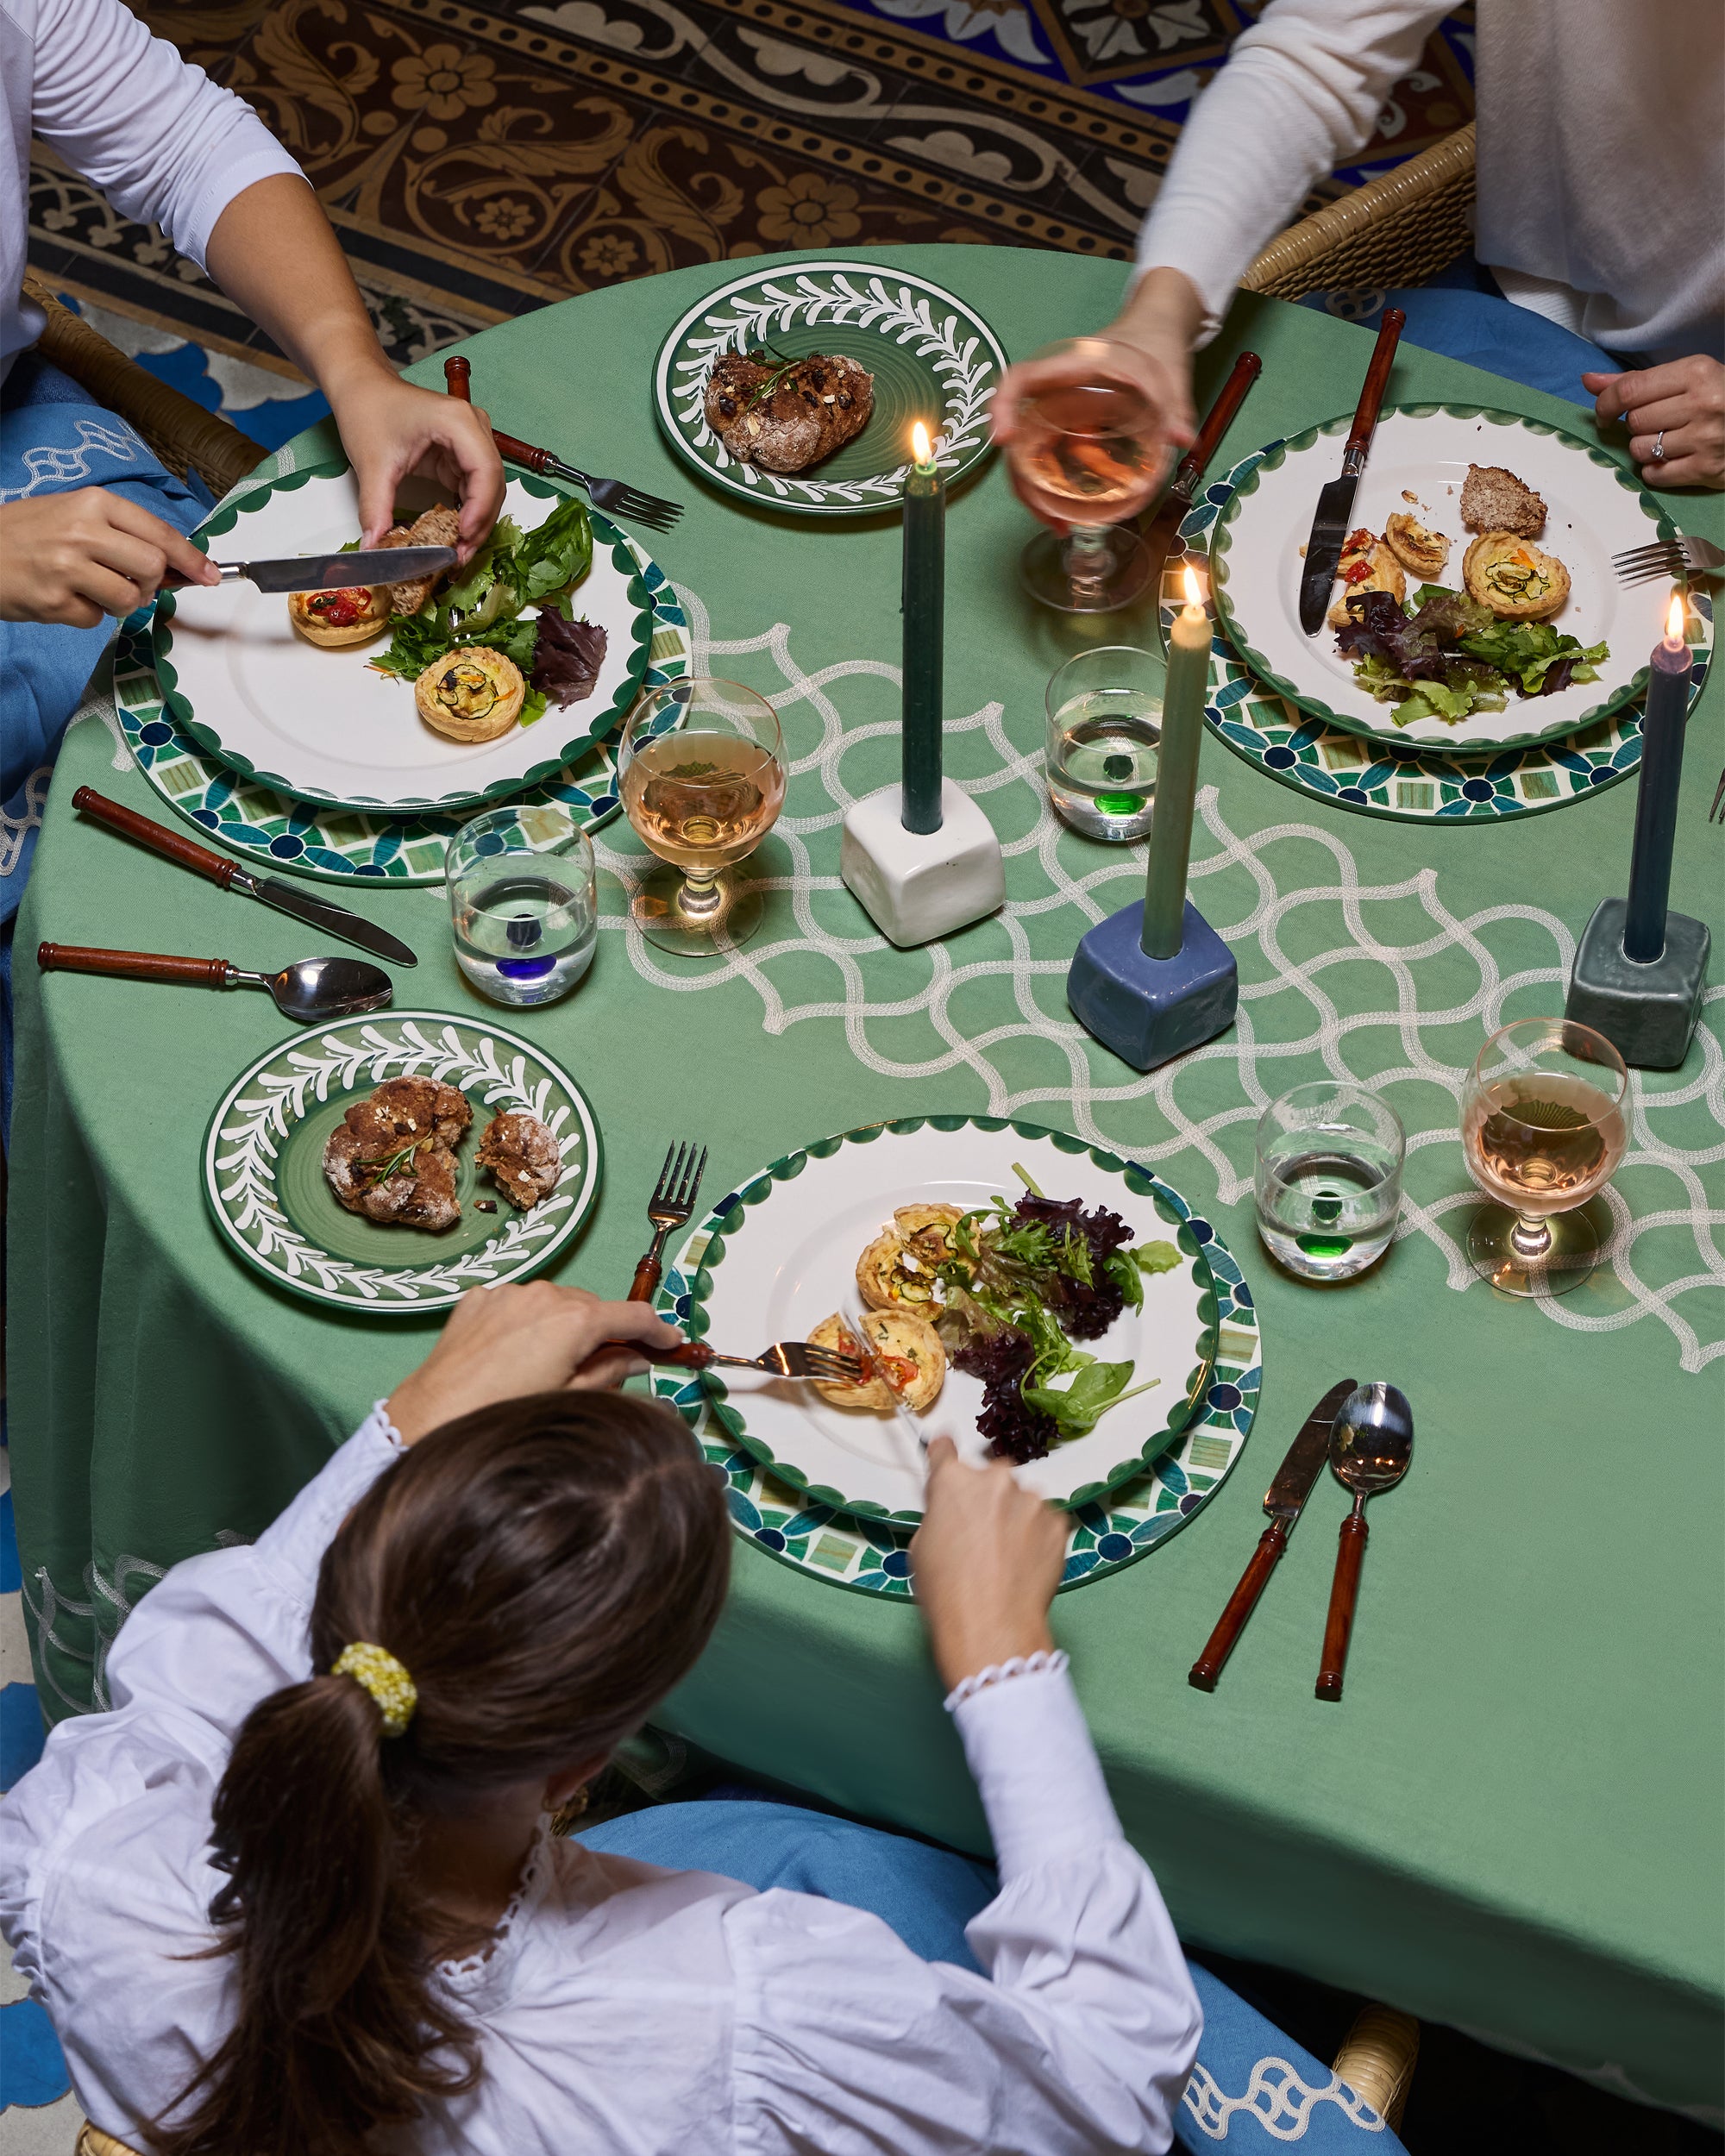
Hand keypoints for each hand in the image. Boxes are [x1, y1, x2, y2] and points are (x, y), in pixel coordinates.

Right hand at [0, 489, 217, 625]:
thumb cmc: (26, 533)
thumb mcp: (72, 513)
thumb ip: (120, 533)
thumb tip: (174, 564)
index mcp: (93, 502)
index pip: (159, 533)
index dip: (192, 559)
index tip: (211, 575)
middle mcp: (82, 531)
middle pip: (153, 567)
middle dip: (152, 583)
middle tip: (132, 583)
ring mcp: (67, 567)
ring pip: (130, 599)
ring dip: (121, 603)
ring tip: (92, 590)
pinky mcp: (54, 601)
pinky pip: (96, 620)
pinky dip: (87, 615)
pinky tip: (64, 597)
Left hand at [324, 362, 506, 562]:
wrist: (362, 389)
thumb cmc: (369, 409)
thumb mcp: (372, 463)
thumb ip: (376, 508)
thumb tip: (374, 548)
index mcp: (457, 421)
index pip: (486, 471)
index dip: (479, 510)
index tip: (462, 538)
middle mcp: (474, 428)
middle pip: (493, 485)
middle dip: (480, 524)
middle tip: (459, 556)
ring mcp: (472, 442)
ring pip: (488, 491)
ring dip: (476, 523)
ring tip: (457, 551)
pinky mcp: (463, 455)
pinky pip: (475, 490)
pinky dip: (467, 514)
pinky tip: (454, 534)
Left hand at [386, 1282, 683, 1444]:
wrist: (431, 1418)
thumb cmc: (504, 1415)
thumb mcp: (570, 1400)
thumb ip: (610, 1373)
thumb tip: (635, 1359)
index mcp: (576, 1321)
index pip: (634, 1316)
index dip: (658, 1330)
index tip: (670, 1342)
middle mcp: (545, 1295)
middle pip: (594, 1308)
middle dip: (605, 1332)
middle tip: (608, 1364)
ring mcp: (508, 1293)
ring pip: (555, 1303)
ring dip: (564, 1325)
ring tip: (551, 1363)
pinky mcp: (479, 1299)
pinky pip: (518, 1304)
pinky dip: (527, 1322)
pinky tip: (516, 1353)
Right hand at [909, 1438, 1066, 1690]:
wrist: (992, 1627)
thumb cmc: (948, 1593)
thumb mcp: (921, 1547)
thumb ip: (939, 1514)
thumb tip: (951, 1512)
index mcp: (953, 1481)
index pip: (945, 1449)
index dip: (944, 1453)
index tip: (946, 1451)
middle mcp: (995, 1479)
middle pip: (990, 1475)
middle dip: (986, 1496)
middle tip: (980, 1533)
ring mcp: (1031, 1499)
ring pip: (1021, 1499)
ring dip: (1015, 1516)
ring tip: (1005, 1556)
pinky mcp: (1058, 1522)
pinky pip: (1045, 1521)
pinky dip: (1037, 1536)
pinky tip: (1025, 1564)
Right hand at [990, 268, 1200, 530]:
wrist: (1157, 332)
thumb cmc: (1155, 343)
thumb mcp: (1170, 373)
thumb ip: (1176, 405)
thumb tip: (1182, 440)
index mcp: (1072, 366)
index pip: (1022, 379)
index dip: (1004, 406)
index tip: (1003, 439)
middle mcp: (1056, 391)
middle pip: (1020, 431)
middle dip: (1022, 477)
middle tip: (1046, 515)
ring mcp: (1060, 411)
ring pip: (1030, 452)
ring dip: (1035, 492)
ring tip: (1059, 525)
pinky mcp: (1069, 427)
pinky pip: (1050, 457)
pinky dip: (1053, 487)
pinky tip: (1068, 512)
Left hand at [1583, 356, 1724, 489]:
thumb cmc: (1717, 396)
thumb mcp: (1685, 377)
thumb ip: (1636, 381)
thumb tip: (1588, 381)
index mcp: (1695, 372)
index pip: (1629, 390)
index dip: (1606, 404)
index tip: (1605, 413)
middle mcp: (1702, 403)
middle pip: (1634, 422)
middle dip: (1636, 425)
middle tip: (1656, 423)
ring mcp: (1705, 438)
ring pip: (1640, 450)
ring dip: (1644, 449)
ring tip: (1668, 440)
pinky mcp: (1707, 468)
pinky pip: (1655, 475)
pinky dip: (1655, 471)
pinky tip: (1673, 458)